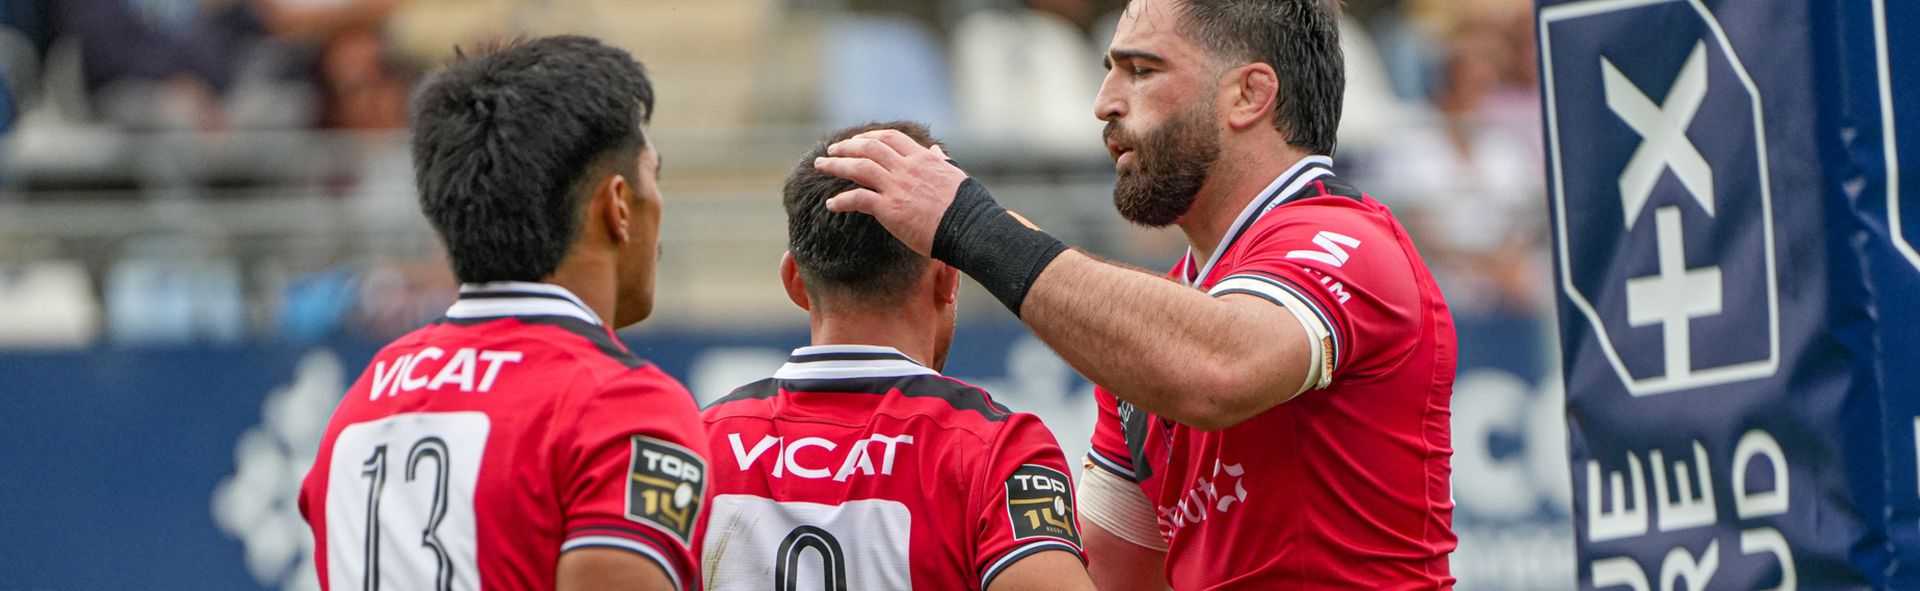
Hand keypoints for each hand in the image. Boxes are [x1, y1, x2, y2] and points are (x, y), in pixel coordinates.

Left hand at [812, 129, 968, 255]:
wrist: (970, 229)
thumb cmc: (967, 207)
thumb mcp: (956, 176)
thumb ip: (941, 162)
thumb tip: (936, 151)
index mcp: (923, 159)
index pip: (891, 138)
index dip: (870, 136)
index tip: (858, 140)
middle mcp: (907, 168)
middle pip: (869, 147)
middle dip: (847, 146)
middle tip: (831, 150)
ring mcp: (897, 187)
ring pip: (859, 167)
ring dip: (836, 165)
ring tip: (821, 166)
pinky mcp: (890, 209)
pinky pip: (858, 199)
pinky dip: (842, 200)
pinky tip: (832, 205)